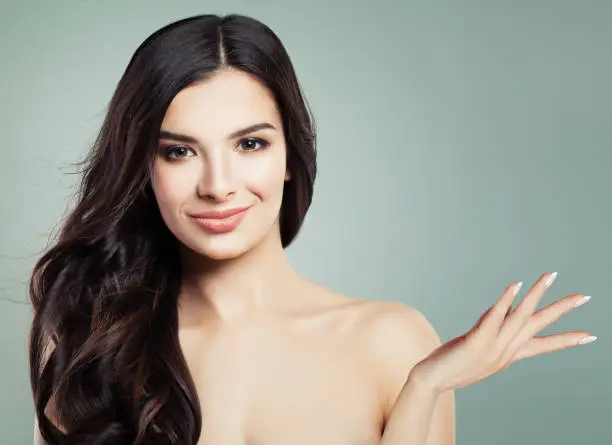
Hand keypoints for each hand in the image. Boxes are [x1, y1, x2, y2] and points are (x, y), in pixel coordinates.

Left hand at [410, 272, 594, 394]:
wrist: (431, 382)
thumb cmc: (452, 368)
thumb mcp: (479, 354)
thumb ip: (492, 339)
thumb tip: (501, 320)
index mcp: (508, 356)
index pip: (544, 346)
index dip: (567, 340)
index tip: (591, 336)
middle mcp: (505, 351)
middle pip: (538, 325)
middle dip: (562, 310)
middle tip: (584, 297)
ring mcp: (493, 346)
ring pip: (520, 316)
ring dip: (536, 294)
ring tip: (550, 276)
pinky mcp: (477, 341)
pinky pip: (494, 317)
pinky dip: (506, 300)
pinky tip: (516, 285)